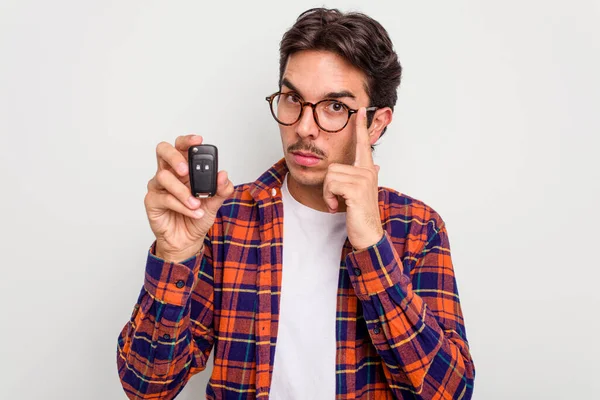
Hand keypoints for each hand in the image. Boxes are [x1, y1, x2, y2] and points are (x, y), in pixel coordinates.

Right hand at [145, 134, 233, 261]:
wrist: (188, 240)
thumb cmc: (197, 217)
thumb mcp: (215, 202)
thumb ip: (221, 189)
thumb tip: (224, 176)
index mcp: (184, 169)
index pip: (181, 147)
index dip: (187, 141)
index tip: (198, 140)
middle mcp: (169, 174)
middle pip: (163, 151)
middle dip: (175, 157)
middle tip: (186, 170)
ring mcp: (159, 187)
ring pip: (164, 176)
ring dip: (183, 191)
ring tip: (196, 203)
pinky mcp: (153, 202)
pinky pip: (165, 198)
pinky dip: (181, 205)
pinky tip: (193, 212)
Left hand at [323, 108, 383, 250]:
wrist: (368, 234)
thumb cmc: (361, 214)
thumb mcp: (360, 192)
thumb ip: (364, 177)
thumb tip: (376, 164)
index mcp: (368, 170)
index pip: (363, 145)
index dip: (361, 127)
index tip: (359, 110)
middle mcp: (368, 172)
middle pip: (333, 166)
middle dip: (328, 186)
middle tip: (336, 199)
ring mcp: (364, 180)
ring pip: (330, 176)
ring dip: (328, 193)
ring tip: (338, 203)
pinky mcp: (357, 189)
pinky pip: (331, 185)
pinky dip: (329, 198)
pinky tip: (338, 207)